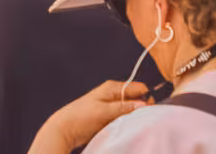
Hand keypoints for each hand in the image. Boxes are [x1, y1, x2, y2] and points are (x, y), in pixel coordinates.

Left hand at [28, 81, 149, 153]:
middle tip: (142, 120)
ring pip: (130, 110)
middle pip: (135, 99)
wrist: (65, 129)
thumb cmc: (81, 117)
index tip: (150, 110)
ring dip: (132, 117)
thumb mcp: (103, 111)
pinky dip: (126, 122)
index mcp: (112, 88)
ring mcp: (111, 106)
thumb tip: (143, 104)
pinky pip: (123, 118)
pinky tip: (125, 128)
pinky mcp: (109, 116)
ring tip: (132, 125)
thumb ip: (123, 107)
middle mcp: (113, 95)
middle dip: (140, 108)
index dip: (146, 98)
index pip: (138, 88)